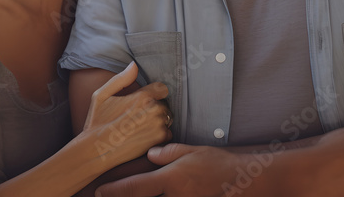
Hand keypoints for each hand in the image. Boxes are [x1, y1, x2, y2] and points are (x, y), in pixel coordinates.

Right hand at [82, 62, 171, 167]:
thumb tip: (134, 65)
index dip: (153, 95)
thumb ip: (121, 79)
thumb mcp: (101, 96)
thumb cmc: (96, 123)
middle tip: (138, 118)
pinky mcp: (159, 139)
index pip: (161, 89)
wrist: (95, 150)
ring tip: (139, 128)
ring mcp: (158, 125)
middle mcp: (153, 109)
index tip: (143, 103)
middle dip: (155, 109)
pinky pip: (167, 133)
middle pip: (164, 104)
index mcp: (142, 96)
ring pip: (166, 119)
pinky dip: (159, 135)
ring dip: (158, 122)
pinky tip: (143, 138)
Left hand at [97, 144, 247, 196]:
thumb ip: (168, 153)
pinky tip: (159, 195)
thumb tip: (151, 154)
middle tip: (106, 195)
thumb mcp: (192, 152)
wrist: (244, 182)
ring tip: (128, 195)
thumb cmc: (219, 165)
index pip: (135, 187)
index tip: (100, 191)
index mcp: (170, 179)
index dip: (114, 191)